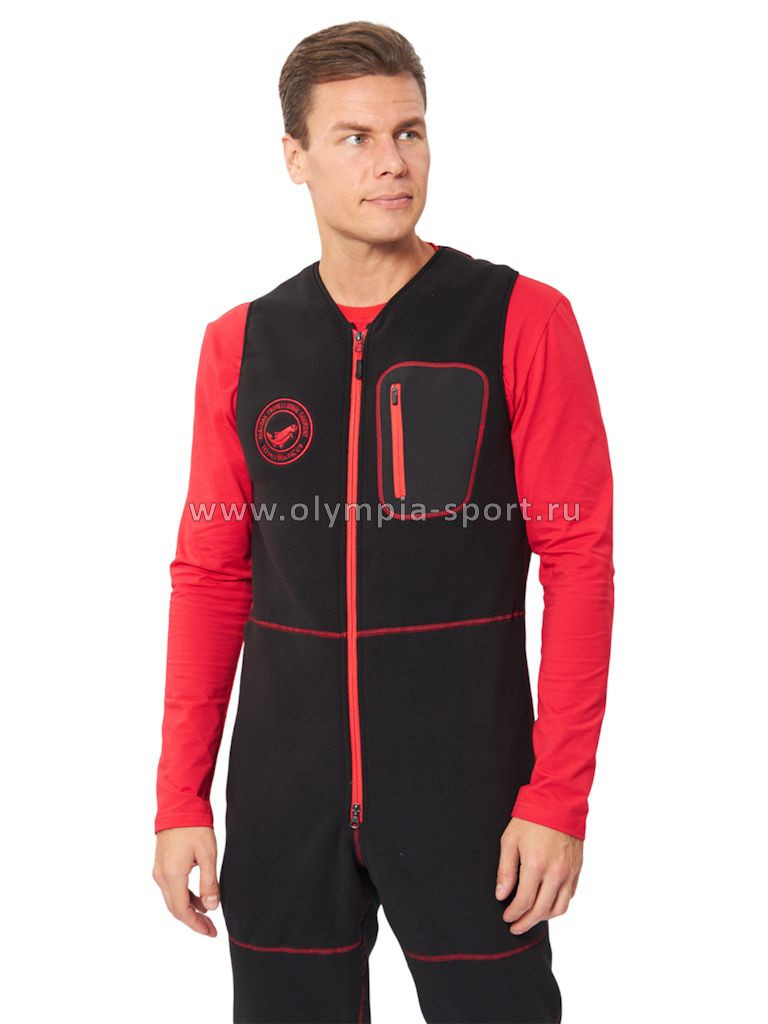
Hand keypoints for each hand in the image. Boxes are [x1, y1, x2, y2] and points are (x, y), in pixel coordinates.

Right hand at [153, 826, 220, 935]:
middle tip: (211, 928)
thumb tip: (212, 907)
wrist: (179, 806)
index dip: (196, 925)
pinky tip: (199, 898)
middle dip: (193, 921)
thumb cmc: (194, 827)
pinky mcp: (161, 866)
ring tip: (208, 914)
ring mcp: (159, 871)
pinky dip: (185, 897)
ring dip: (189, 909)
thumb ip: (209, 883)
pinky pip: (171, 888)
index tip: (211, 932)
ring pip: (173, 899)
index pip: (182, 910)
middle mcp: (161, 876)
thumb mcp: (207, 855)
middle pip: (175, 908)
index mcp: (172, 875)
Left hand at [495, 818, 581, 933]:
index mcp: (536, 866)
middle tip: (515, 927)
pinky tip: (547, 903)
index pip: (524, 902)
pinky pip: (569, 895)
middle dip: (526, 922)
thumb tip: (502, 895)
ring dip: (544, 918)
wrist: (558, 801)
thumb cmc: (531, 818)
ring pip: (559, 908)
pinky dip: (558, 904)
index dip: (513, 914)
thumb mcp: (510, 841)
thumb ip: (505, 870)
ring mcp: (569, 872)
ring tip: (531, 918)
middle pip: (541, 911)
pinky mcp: (577, 869)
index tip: (506, 917)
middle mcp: (555, 873)